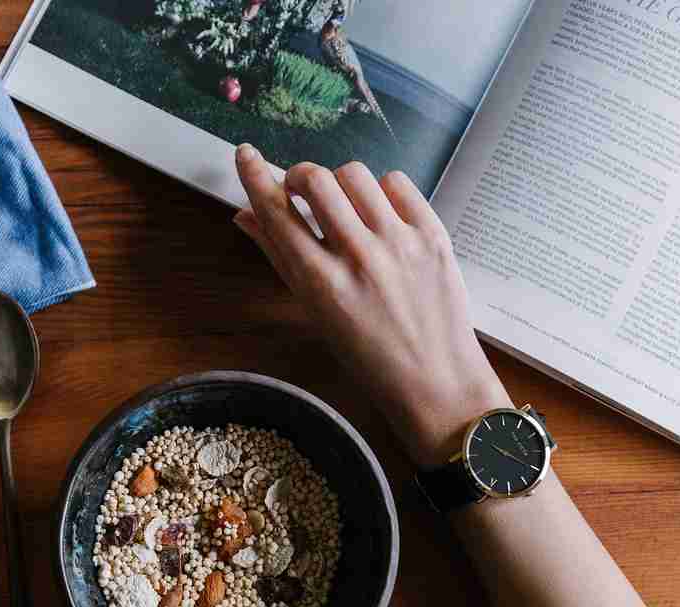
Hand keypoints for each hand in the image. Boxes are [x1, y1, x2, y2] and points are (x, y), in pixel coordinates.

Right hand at [233, 145, 510, 466]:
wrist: (435, 380)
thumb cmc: (368, 355)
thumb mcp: (315, 312)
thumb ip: (280, 258)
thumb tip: (245, 216)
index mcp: (321, 283)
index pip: (276, 212)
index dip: (255, 176)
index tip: (245, 154)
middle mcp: (359, 257)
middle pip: (316, 180)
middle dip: (300, 175)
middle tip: (301, 189)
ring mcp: (399, 243)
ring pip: (355, 174)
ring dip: (339, 182)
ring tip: (344, 205)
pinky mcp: (433, 235)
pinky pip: (397, 183)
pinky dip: (380, 190)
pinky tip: (378, 212)